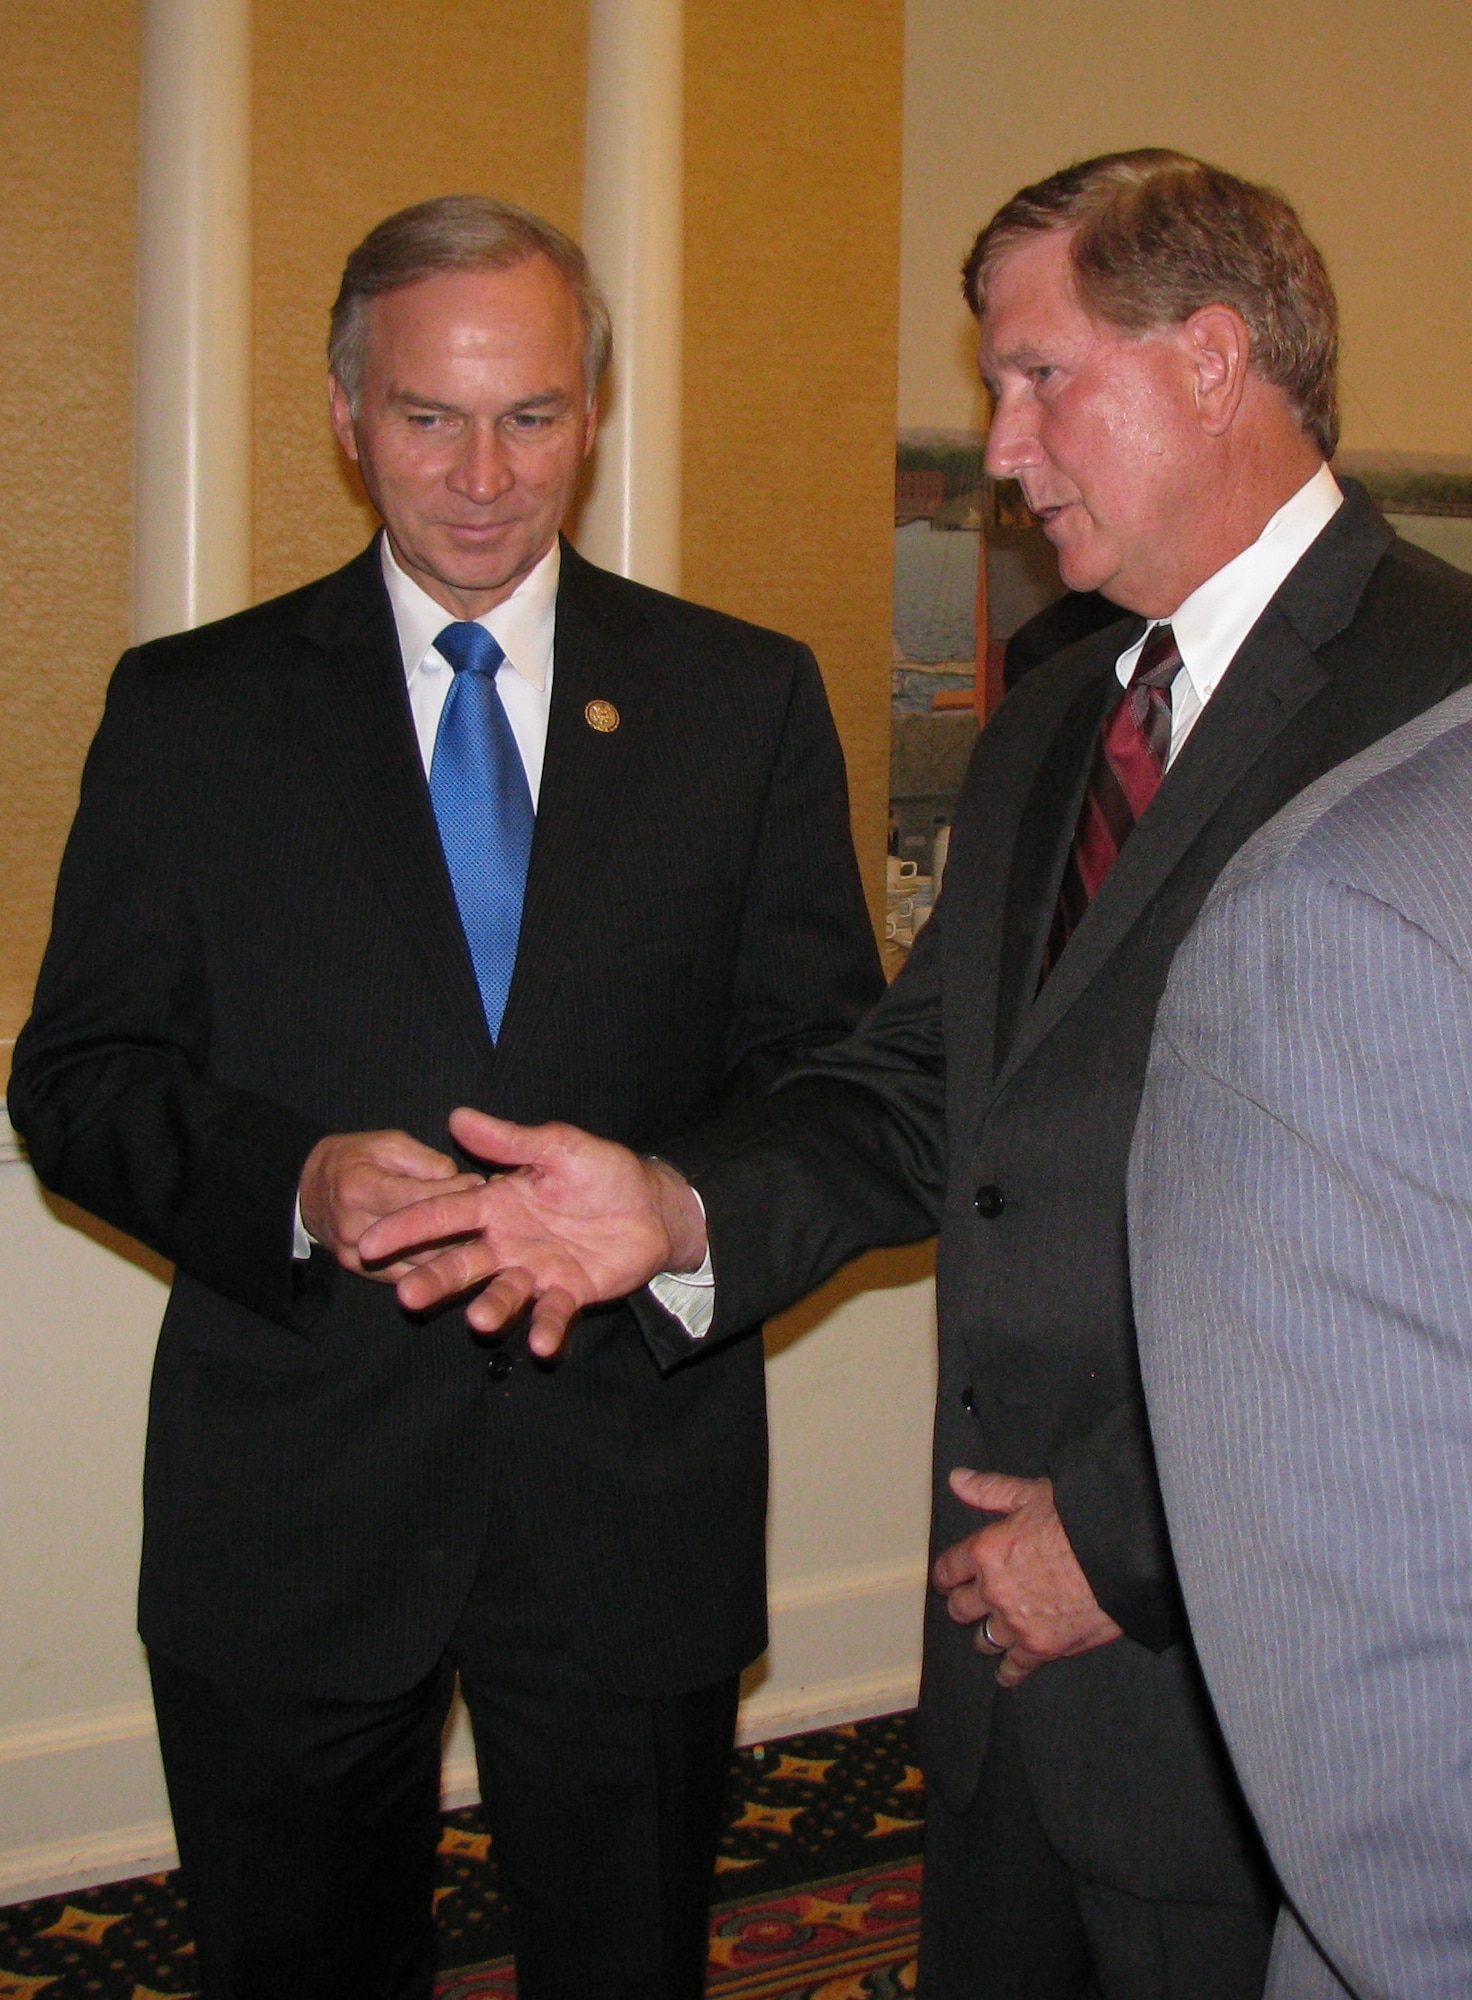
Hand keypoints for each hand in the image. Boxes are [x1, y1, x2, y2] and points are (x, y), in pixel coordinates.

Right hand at [298, 1130, 486, 1279]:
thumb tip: (461, 1182)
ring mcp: (356, 1257)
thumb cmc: (354, 1159)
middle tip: (494, 1217)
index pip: (419, 1199)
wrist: (307, 1190)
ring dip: (455, 1253)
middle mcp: (356, 1228)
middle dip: (462, 1228)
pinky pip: (407, 1276)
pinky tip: (460, 1257)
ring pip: (419, 1263)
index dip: (456, 1192)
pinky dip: (435, 1269)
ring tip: (484, 1239)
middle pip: (421, 1238)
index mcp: (360, 1188)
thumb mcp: (387, 1143)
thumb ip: (425, 1161)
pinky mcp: (361, 1274)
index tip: (483, 1184)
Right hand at [354, 1107, 708, 1355]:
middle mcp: (507, 1242)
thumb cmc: (602, 1170)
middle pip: (461, 1263)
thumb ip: (509, 1140)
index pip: (443, 1215)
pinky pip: (552, 1314)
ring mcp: (535, 1271)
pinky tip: (540, 1344)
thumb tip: (456, 1116)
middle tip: (405, 1296)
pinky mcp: (568, 1293)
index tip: (369, 1241)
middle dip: (434, 1279)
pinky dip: (545, 1329)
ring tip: (477, 1322)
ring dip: (489, 1308)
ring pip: (502, 1293)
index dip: (407, 1227)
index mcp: (496, 1203)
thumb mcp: (558, 1147)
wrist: (652, 1204)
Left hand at [931, 1469, 1122, 1687]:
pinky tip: (1006, 1673)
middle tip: (972, 1604)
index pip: (947, 1570)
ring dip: (986, 1636)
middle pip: (960, 1608)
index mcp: (986, 1552)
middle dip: (965, 1604)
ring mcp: (1016, 1623)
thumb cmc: (1079, 1520)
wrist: (1121, 1556)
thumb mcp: (1031, 1494)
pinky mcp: (1042, 1647)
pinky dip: (1009, 1671)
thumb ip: (990, 1490)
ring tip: (991, 1634)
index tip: (948, 1580)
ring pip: (983, 1640)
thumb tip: (957, 1480)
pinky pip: (1015, 1667)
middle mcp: (994, 1591)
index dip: (946, 1575)